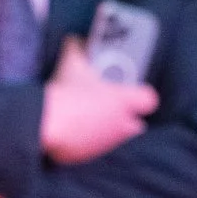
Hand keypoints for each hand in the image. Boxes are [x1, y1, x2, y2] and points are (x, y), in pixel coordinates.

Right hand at [41, 37, 158, 164]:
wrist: (47, 122)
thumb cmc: (65, 91)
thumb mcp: (71, 62)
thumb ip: (78, 48)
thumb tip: (76, 39)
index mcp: (123, 100)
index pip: (149, 100)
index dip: (141, 96)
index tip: (132, 93)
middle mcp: (122, 125)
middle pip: (137, 126)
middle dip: (126, 120)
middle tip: (109, 111)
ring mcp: (109, 144)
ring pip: (118, 141)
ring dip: (109, 134)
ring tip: (91, 124)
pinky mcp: (92, 158)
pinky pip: (98, 153)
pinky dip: (90, 147)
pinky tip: (77, 136)